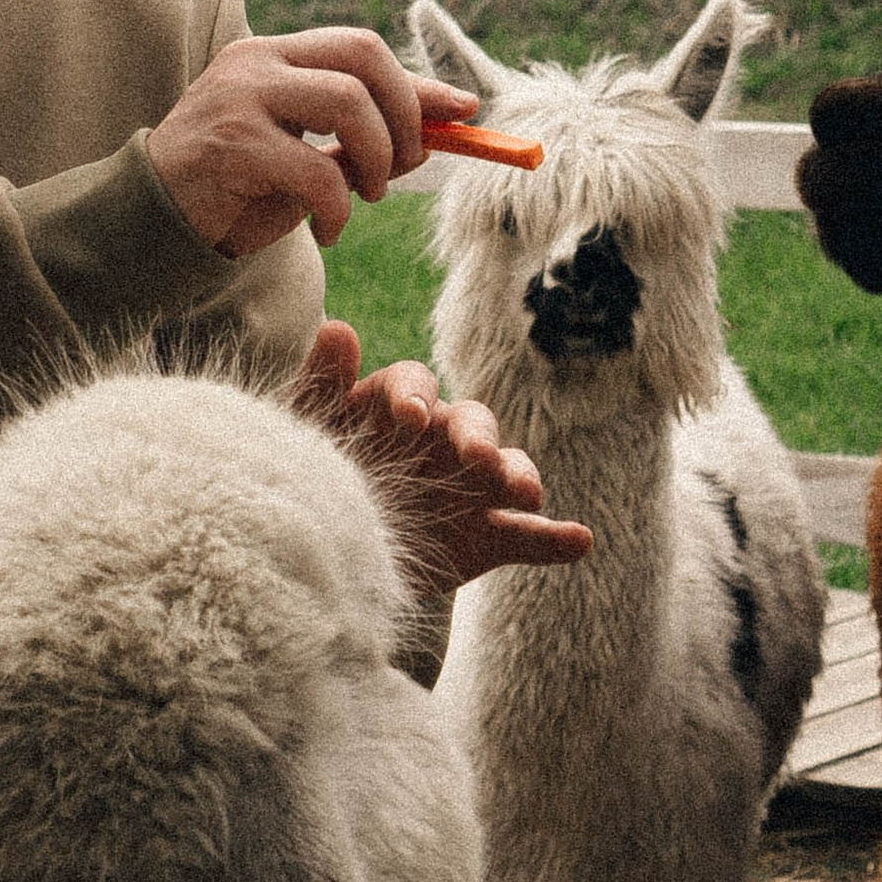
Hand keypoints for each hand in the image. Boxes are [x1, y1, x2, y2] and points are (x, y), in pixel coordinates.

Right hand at [146, 27, 477, 259]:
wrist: (154, 221)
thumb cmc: (235, 189)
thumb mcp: (305, 155)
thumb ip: (357, 138)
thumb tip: (440, 127)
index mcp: (274, 55)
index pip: (361, 48)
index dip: (419, 81)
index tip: (465, 110)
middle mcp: (257, 62)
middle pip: (364, 56)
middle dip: (406, 112)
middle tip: (407, 163)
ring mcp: (240, 97)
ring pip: (349, 103)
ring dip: (378, 158)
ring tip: (367, 196)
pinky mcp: (232, 145)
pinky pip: (317, 170)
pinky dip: (339, 208)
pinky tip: (328, 230)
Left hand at [294, 321, 593, 590]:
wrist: (322, 553)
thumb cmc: (308, 473)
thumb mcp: (303, 434)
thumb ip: (319, 385)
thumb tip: (339, 328)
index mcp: (396, 406)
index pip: (413, 385)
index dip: (414, 396)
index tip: (410, 418)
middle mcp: (441, 439)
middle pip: (471, 421)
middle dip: (476, 435)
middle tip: (474, 458)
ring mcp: (470, 487)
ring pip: (506, 469)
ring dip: (520, 475)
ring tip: (527, 494)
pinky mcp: (486, 537)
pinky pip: (526, 535)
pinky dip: (554, 538)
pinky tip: (579, 540)